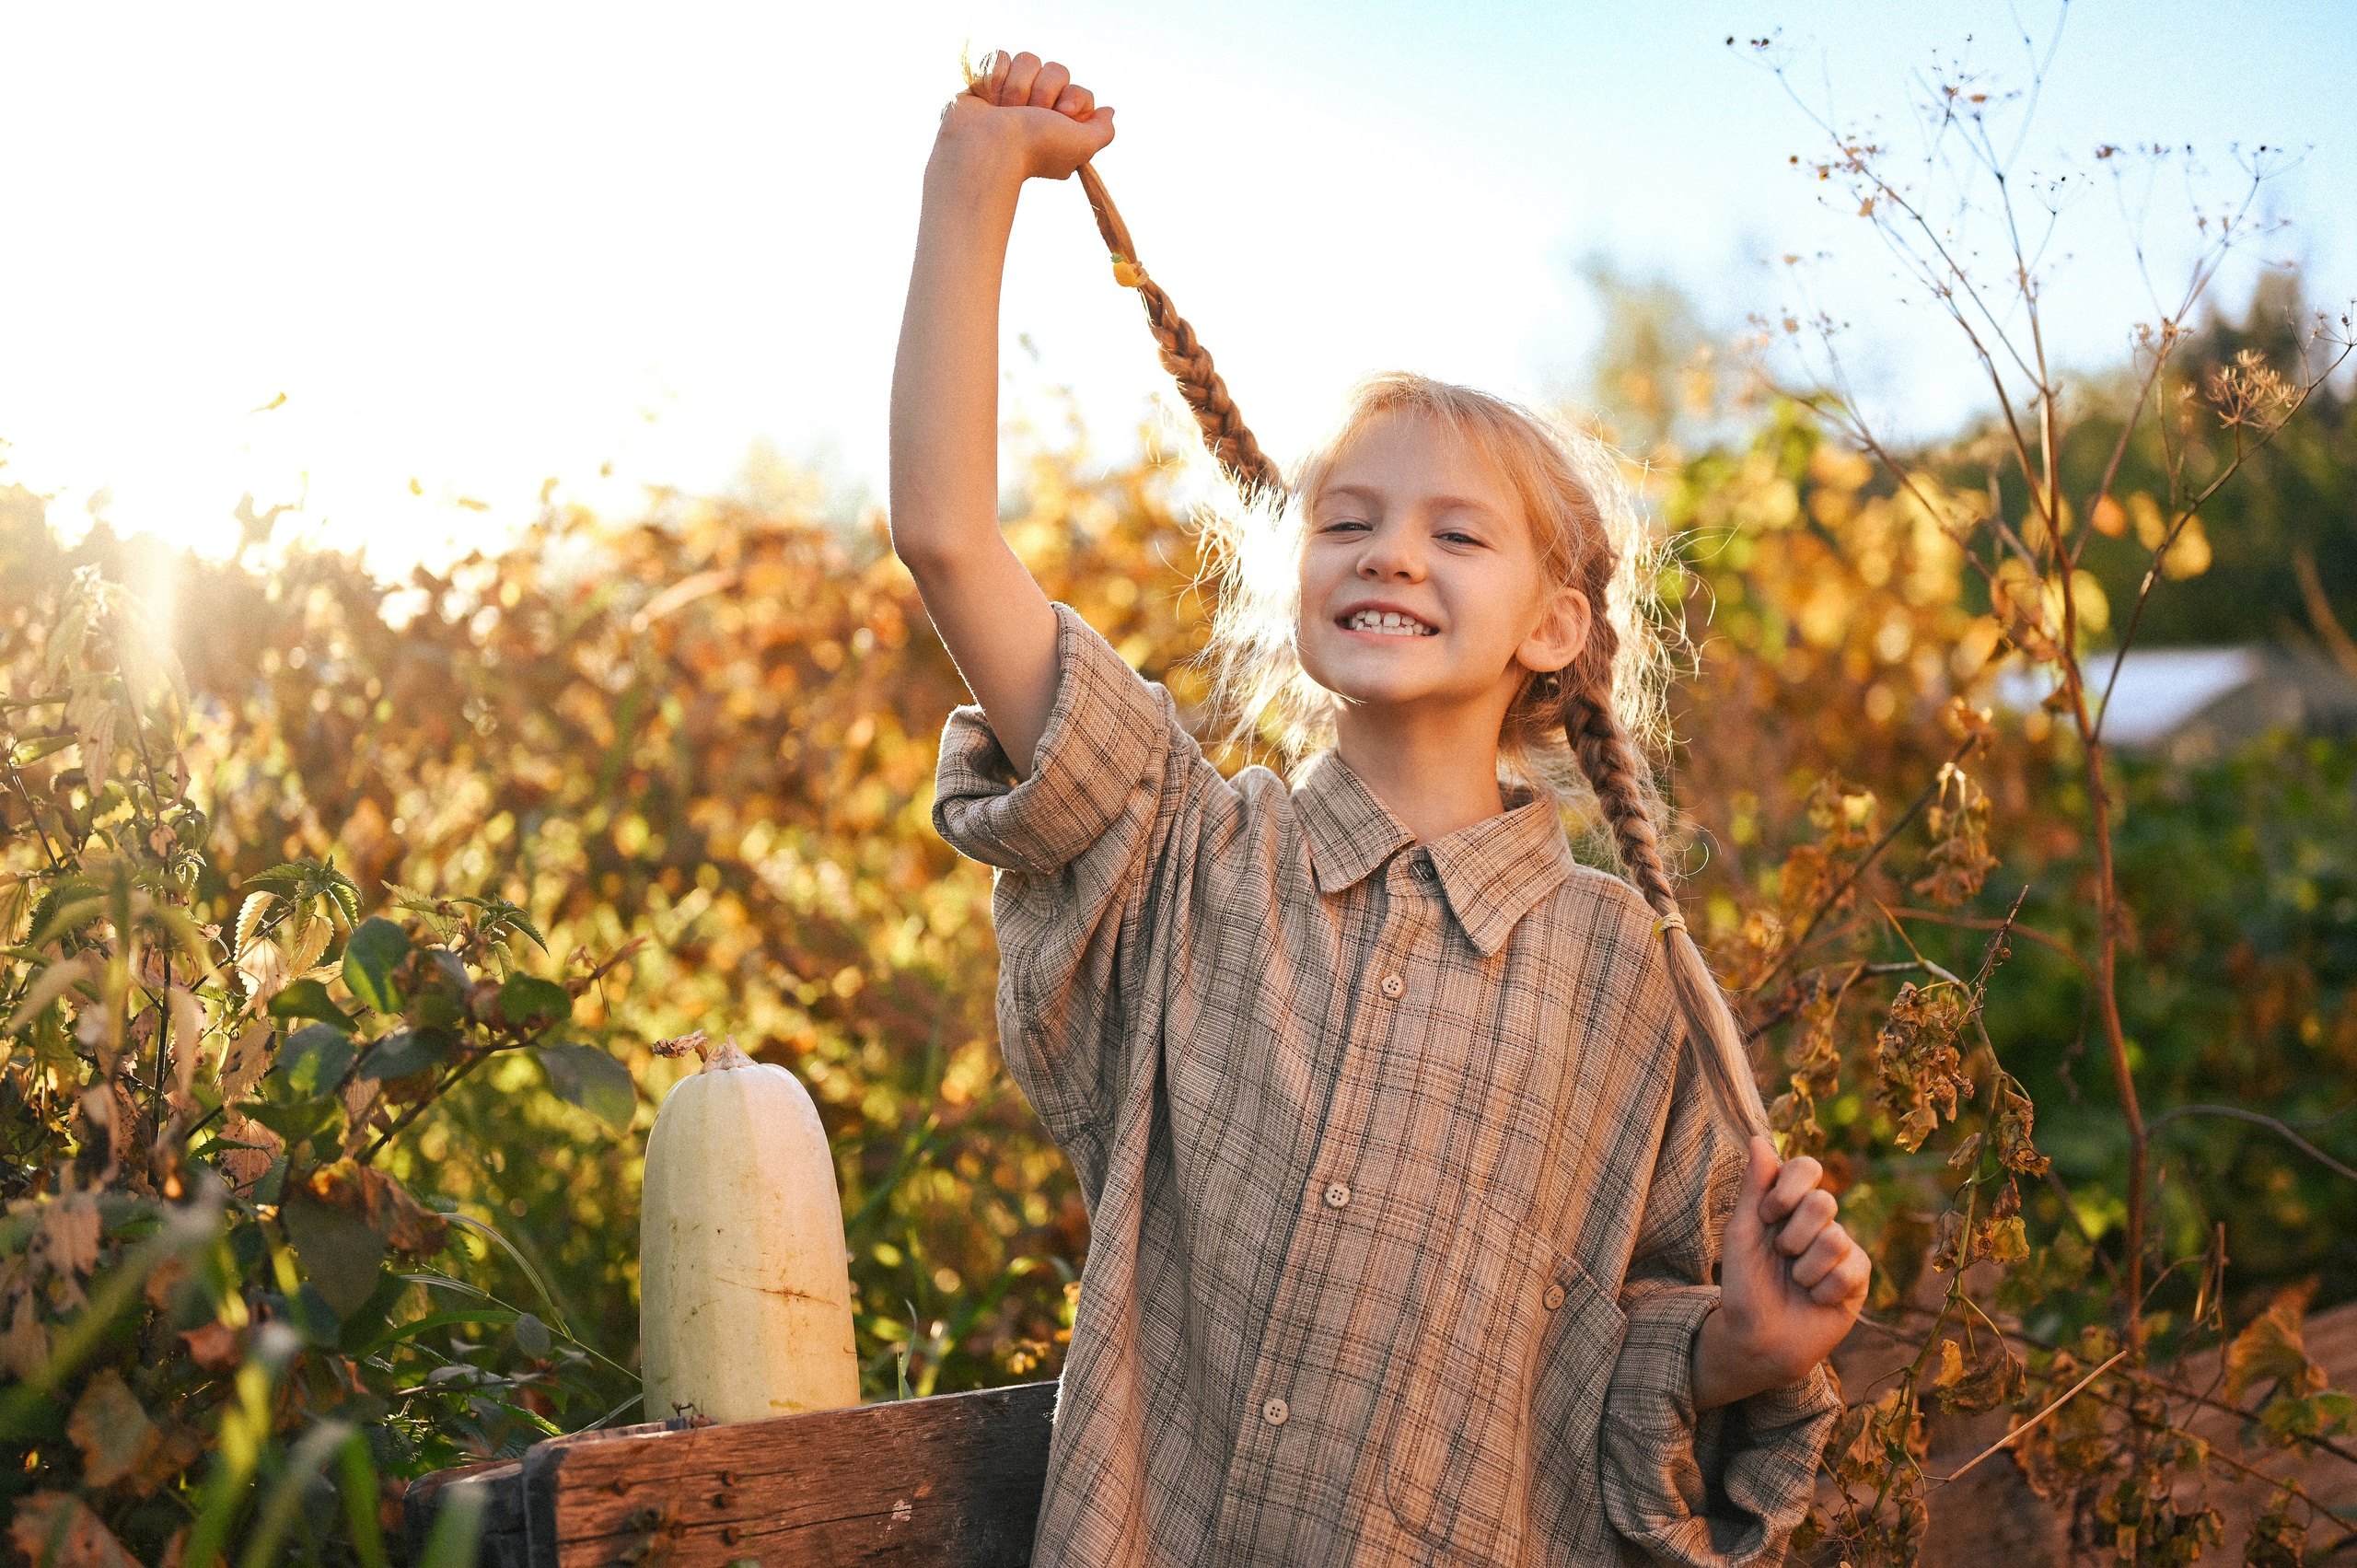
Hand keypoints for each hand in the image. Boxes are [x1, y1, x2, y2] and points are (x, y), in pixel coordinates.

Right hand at [933, 50, 1114, 184]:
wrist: (988, 146)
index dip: (1073, 99)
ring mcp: (1011, 94)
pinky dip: (994, 77)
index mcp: (1060, 123)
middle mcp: (1037, 108)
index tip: (1062, 114)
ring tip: (1005, 111)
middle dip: (1044, 91)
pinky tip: (989, 100)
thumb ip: (1103, 131)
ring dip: (1017, 87)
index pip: (1078, 91)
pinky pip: (999, 57)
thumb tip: (1108, 111)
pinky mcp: (986, 83)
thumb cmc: (1035, 148)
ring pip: (1028, 60)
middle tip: (1030, 114)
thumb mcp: (1083, 146)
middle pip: (1056, 70)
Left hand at [1691, 1138, 1869, 1409]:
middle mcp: (1817, 1221)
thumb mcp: (1742, 1235)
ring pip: (1835, 1238)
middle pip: (1823, 1201)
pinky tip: (1814, 1298)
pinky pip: (1851, 1269)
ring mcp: (1841, 1247)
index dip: (1790, 1187)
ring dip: (1805, 1268)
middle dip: (1793, 1235)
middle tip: (1781, 1256)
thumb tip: (1760, 1139)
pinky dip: (1824, 1289)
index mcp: (1788, 1204)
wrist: (1759, 1340)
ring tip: (1795, 1282)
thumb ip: (1755, 1188)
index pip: (1807, 1167)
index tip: (1767, 1215)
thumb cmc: (1744, 1286)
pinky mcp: (1859, 1277)